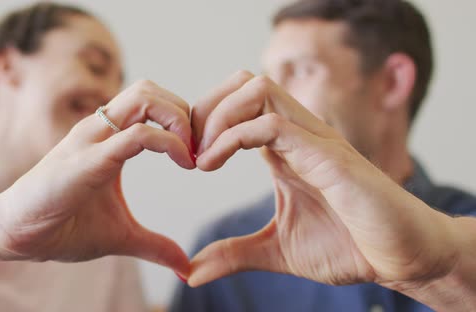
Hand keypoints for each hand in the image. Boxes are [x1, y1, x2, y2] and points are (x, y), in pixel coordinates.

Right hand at [0, 80, 194, 275]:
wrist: (16, 235)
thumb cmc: (62, 227)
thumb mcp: (121, 236)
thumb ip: (154, 245)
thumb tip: (184, 266)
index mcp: (107, 139)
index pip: (151, 103)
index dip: (182, 122)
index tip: (198, 156)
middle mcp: (99, 130)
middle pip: (150, 90)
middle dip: (184, 112)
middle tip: (198, 149)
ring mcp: (92, 140)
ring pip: (145, 98)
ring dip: (178, 119)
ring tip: (190, 154)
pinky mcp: (87, 159)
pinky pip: (136, 135)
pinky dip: (168, 142)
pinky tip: (183, 163)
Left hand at [188, 71, 456, 289]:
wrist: (401, 259)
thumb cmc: (348, 246)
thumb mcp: (274, 251)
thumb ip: (232, 255)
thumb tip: (191, 273)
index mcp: (285, 148)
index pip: (239, 103)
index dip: (204, 121)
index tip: (187, 157)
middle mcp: (299, 133)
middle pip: (244, 82)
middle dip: (205, 108)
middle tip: (188, 149)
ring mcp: (314, 140)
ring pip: (257, 89)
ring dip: (217, 116)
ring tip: (200, 157)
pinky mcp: (328, 156)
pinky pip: (273, 125)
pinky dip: (232, 138)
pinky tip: (213, 165)